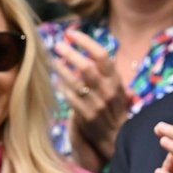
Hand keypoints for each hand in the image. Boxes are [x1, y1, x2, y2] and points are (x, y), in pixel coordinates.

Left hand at [55, 30, 132, 170]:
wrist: (116, 139)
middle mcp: (108, 91)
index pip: (102, 55)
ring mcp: (97, 104)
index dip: (85, 42)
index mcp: (116, 81)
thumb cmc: (115, 111)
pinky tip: (56, 80)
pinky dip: (62, 86)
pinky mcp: (87, 116)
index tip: (72, 34)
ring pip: (76, 81)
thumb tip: (100, 55)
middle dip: (70, 53)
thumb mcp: (119, 91)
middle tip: (58, 45)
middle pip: (86, 66)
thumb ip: (110, 74)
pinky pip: (70, 97)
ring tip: (53, 60)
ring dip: (62, 69)